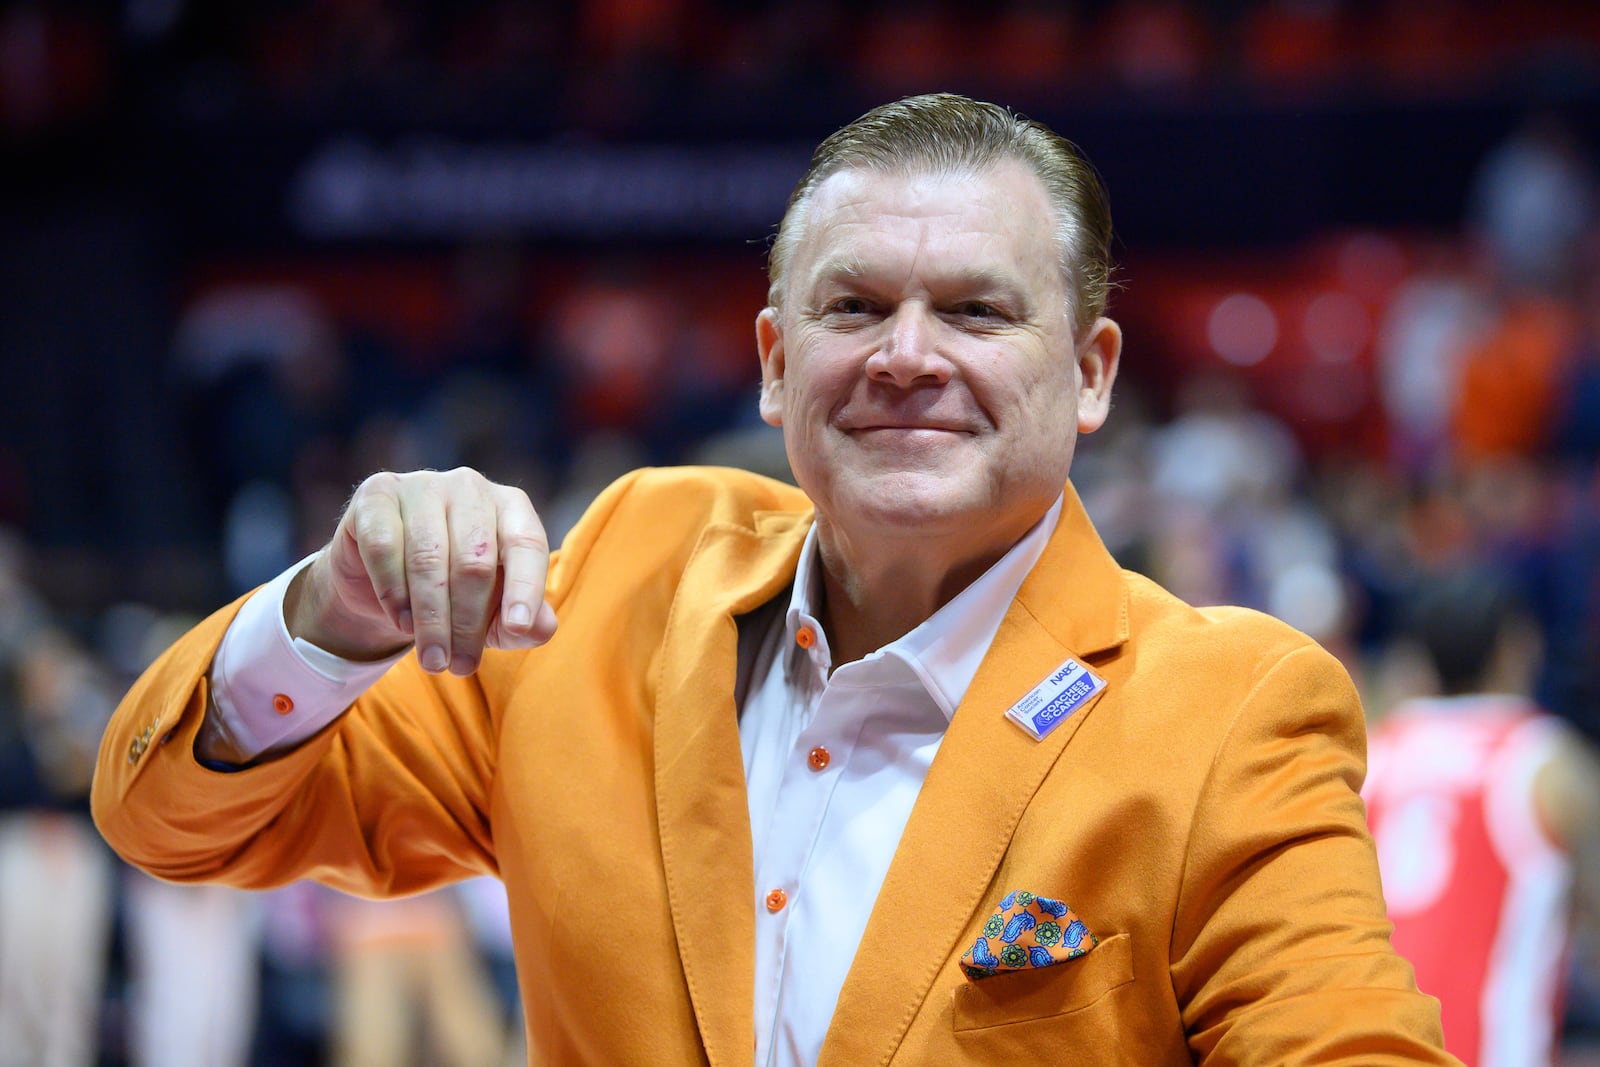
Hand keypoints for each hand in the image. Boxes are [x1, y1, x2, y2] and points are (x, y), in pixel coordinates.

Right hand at [285, 468, 557, 674]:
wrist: (382, 578)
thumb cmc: (455, 593)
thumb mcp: (494, 613)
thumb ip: (524, 621)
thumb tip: (539, 627)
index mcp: (511, 507)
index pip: (527, 543)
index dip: (525, 588)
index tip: (516, 630)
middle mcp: (470, 487)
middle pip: (475, 559)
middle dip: (468, 622)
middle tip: (461, 668)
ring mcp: (422, 485)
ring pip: (428, 558)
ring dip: (430, 619)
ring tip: (433, 660)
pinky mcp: (377, 494)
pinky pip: (384, 546)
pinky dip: (392, 591)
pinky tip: (400, 621)